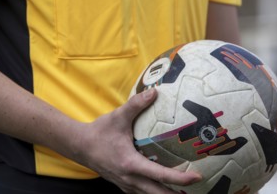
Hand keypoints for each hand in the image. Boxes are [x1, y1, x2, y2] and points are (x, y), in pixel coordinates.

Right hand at [75, 88, 200, 192]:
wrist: (79, 146)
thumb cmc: (99, 132)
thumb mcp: (117, 117)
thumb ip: (136, 104)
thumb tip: (154, 92)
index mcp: (131, 164)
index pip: (160, 175)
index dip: (181, 179)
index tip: (197, 177)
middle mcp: (130, 179)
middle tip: (196, 189)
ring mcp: (125, 185)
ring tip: (183, 191)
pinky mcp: (122, 185)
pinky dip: (154, 192)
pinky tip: (161, 186)